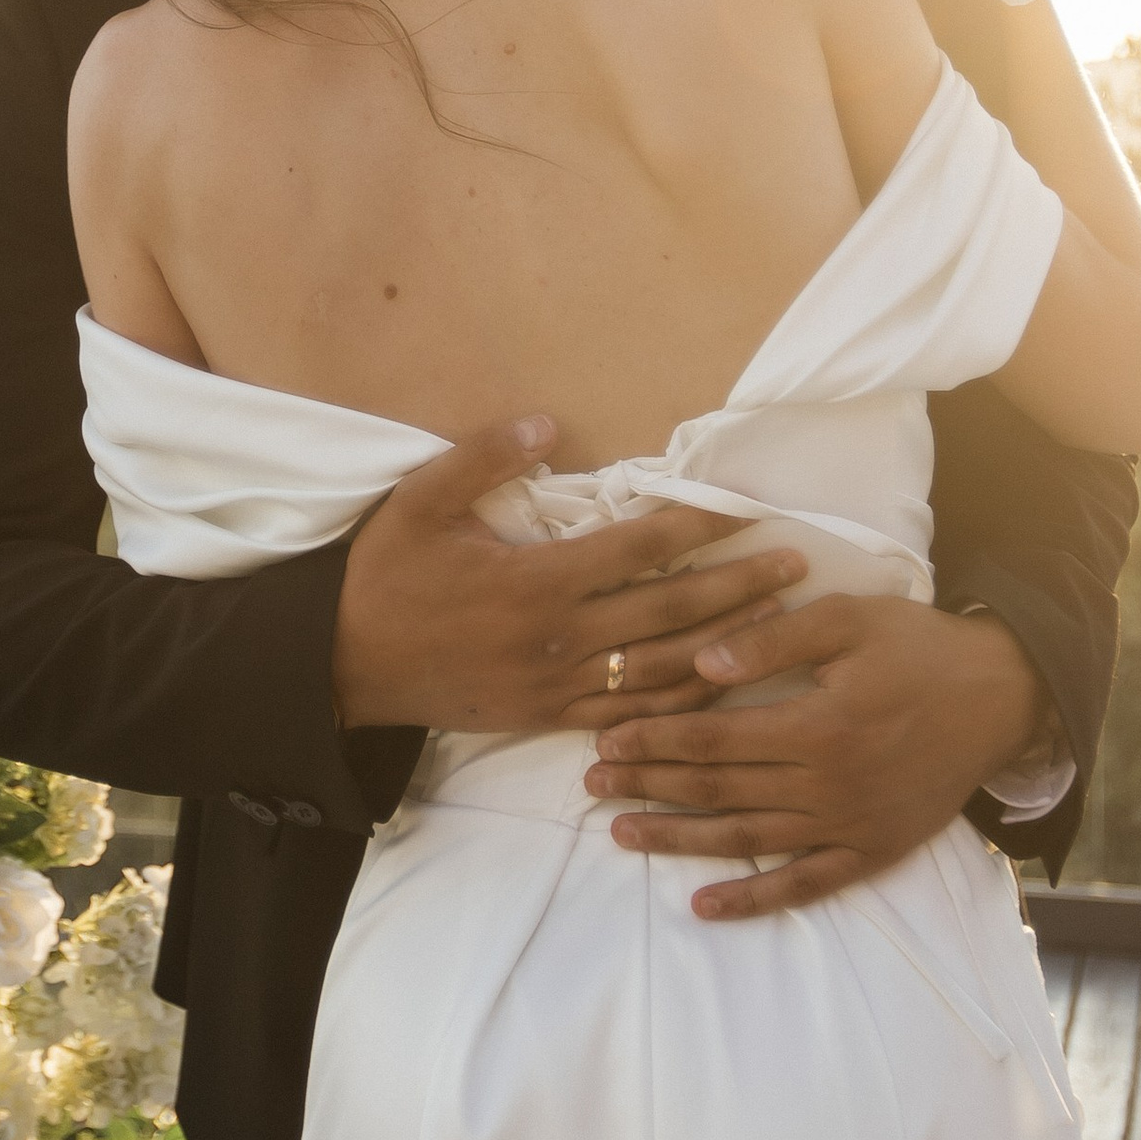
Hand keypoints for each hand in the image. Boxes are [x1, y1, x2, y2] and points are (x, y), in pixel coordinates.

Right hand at [331, 419, 803, 737]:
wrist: (344, 665)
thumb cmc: (384, 576)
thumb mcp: (421, 501)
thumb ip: (485, 458)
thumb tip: (549, 420)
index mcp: (535, 581)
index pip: (637, 549)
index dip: (695, 528)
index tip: (742, 511)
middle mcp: (558, 638)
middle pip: (669, 612)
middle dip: (738, 588)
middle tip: (796, 568)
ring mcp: (556, 686)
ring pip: (662, 669)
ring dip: (725, 645)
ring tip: (779, 626)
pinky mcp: (546, 718)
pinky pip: (630, 713)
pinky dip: (680, 703)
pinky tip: (719, 688)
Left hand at [587, 599, 1049, 921]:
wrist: (1000, 696)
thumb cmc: (918, 647)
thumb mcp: (848, 620)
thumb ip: (772, 639)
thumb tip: (701, 663)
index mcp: (817, 726)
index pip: (712, 740)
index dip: (653, 741)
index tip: (604, 739)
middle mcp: (828, 785)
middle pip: (718, 792)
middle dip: (647, 787)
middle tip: (591, 785)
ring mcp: (849, 825)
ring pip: (746, 840)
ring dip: (679, 840)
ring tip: (622, 833)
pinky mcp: (871, 851)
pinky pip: (804, 885)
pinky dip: (753, 899)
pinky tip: (704, 906)